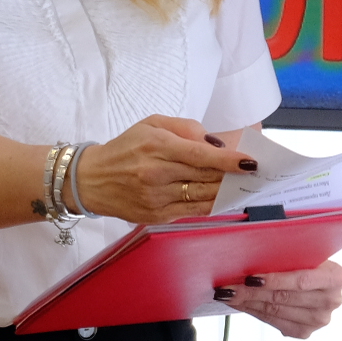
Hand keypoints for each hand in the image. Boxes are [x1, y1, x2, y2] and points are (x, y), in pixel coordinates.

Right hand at [73, 116, 258, 226]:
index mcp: (156, 146)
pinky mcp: (157, 216)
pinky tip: (221, 198)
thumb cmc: (125, 148)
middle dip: (232, 176)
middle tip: (251, 174)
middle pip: (206, 177)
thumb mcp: (150, 124)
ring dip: (225, 191)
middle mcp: (156, 173)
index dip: (229, 161)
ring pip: (203, 196)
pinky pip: (194, 211)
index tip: (250, 162)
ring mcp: (156, 198)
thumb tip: (215, 143)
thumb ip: (185, 127)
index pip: (200, 155)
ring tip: (240, 185)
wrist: (90, 180)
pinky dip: (211, 205)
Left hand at [219, 261, 341, 337]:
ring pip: (275, 311)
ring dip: (246, 302)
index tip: (249, 277)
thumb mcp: (301, 251)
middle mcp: (332, 301)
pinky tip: (239, 303)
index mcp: (336, 276)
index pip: (301, 280)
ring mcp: (320, 320)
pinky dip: (253, 311)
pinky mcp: (305, 331)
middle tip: (226, 287)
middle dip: (251, 291)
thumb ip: (285, 252)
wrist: (314, 279)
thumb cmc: (304, 261)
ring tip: (226, 294)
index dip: (274, 280)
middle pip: (283, 297)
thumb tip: (248, 250)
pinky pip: (273, 322)